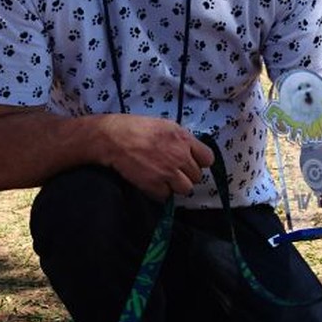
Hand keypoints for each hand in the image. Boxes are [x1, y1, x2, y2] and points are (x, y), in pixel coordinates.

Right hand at [99, 115, 213, 200]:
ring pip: (186, 189)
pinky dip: (160, 192)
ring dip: (176, 186)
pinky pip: (167, 196)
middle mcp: (180, 156)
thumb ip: (181, 139)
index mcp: (184, 139)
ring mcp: (168, 172)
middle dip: (186, 174)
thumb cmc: (136, 128)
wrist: (113, 138)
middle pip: (197, 176)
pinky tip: (153, 182)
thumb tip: (190, 150)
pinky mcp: (155, 185)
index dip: (200, 162)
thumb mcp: (165, 125)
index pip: (208, 159)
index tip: (191, 162)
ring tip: (164, 178)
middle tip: (173, 170)